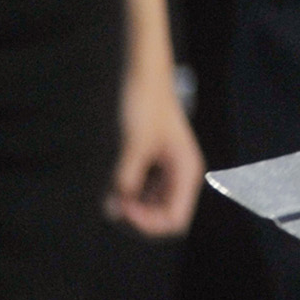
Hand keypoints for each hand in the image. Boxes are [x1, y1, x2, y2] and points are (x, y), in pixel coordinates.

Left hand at [105, 61, 203, 237]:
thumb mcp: (135, 143)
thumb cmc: (146, 105)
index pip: (175, 218)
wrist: (145, 77)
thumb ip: (126, 177)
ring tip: (112, 197)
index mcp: (186, 172)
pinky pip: (146, 192)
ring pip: (155, 206)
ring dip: (135, 207)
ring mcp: (169, 171)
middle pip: (167, 216)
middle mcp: (182, 175)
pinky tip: (116, 187)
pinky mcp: (156, 165)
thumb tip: (114, 210)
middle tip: (115, 203)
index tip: (124, 208)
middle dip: (141, 217)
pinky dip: (131, 195)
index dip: (150, 222)